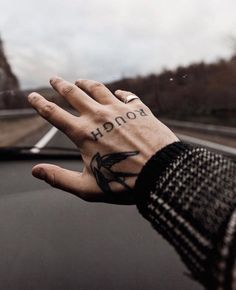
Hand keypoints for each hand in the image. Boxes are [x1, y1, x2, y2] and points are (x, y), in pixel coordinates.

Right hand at [28, 77, 177, 203]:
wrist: (161, 173)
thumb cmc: (123, 183)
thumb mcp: (87, 187)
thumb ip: (59, 178)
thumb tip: (35, 171)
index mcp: (83, 134)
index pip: (53, 114)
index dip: (39, 103)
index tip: (32, 96)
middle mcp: (99, 116)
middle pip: (73, 93)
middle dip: (60, 85)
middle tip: (53, 78)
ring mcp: (119, 110)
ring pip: (97, 89)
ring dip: (85, 83)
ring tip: (79, 81)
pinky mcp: (138, 109)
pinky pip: (126, 95)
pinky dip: (118, 93)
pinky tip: (117, 93)